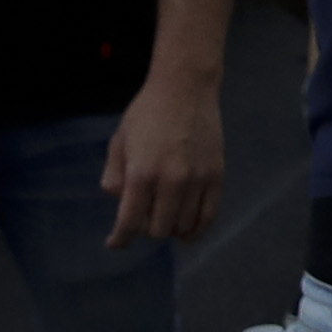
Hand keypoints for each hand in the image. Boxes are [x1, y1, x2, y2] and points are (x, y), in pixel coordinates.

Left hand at [100, 71, 221, 247]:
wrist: (186, 89)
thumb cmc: (146, 113)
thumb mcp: (119, 142)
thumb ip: (114, 176)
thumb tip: (121, 202)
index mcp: (142, 173)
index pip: (130, 221)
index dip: (120, 238)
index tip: (115, 243)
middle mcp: (172, 181)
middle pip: (158, 228)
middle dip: (145, 229)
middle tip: (141, 218)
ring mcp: (198, 179)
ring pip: (184, 225)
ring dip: (171, 228)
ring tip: (164, 219)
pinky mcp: (217, 176)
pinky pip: (209, 215)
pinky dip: (197, 229)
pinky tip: (187, 232)